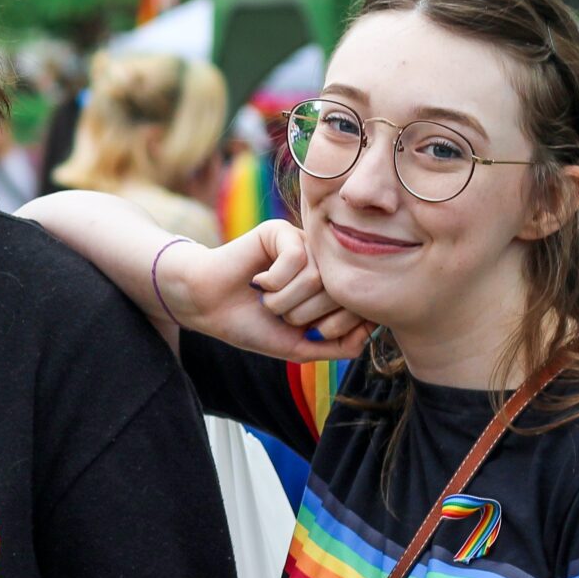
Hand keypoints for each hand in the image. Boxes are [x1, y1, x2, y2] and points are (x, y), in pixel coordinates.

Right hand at [163, 220, 369, 362]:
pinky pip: (295, 257)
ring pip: (315, 276)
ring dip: (282, 300)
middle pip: (336, 292)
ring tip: (264, 298)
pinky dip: (273, 280)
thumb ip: (340, 346)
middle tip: (276, 313)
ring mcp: (304, 245)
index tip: (301, 330)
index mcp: (331, 288)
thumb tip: (371, 331)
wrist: (207, 308)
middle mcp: (322, 263)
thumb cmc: (251, 325)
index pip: (356, 306)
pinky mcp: (281, 231)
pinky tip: (257, 280)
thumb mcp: (301, 347)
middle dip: (300, 314)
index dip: (328, 327)